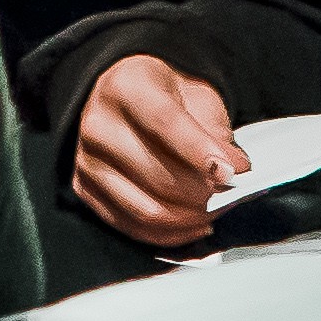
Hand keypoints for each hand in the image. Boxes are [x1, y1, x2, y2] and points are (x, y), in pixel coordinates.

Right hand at [73, 55, 250, 250]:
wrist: (123, 100)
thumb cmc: (163, 95)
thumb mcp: (196, 95)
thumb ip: (215, 130)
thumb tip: (235, 170)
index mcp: (126, 87)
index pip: (165, 123)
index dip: (200, 152)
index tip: (231, 173)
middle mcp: (98, 124)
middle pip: (156, 174)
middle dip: (204, 194)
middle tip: (233, 195)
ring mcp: (87, 161)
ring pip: (146, 209)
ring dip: (190, 219)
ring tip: (216, 212)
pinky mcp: (85, 189)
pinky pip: (132, 226)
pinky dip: (169, 234)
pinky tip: (194, 225)